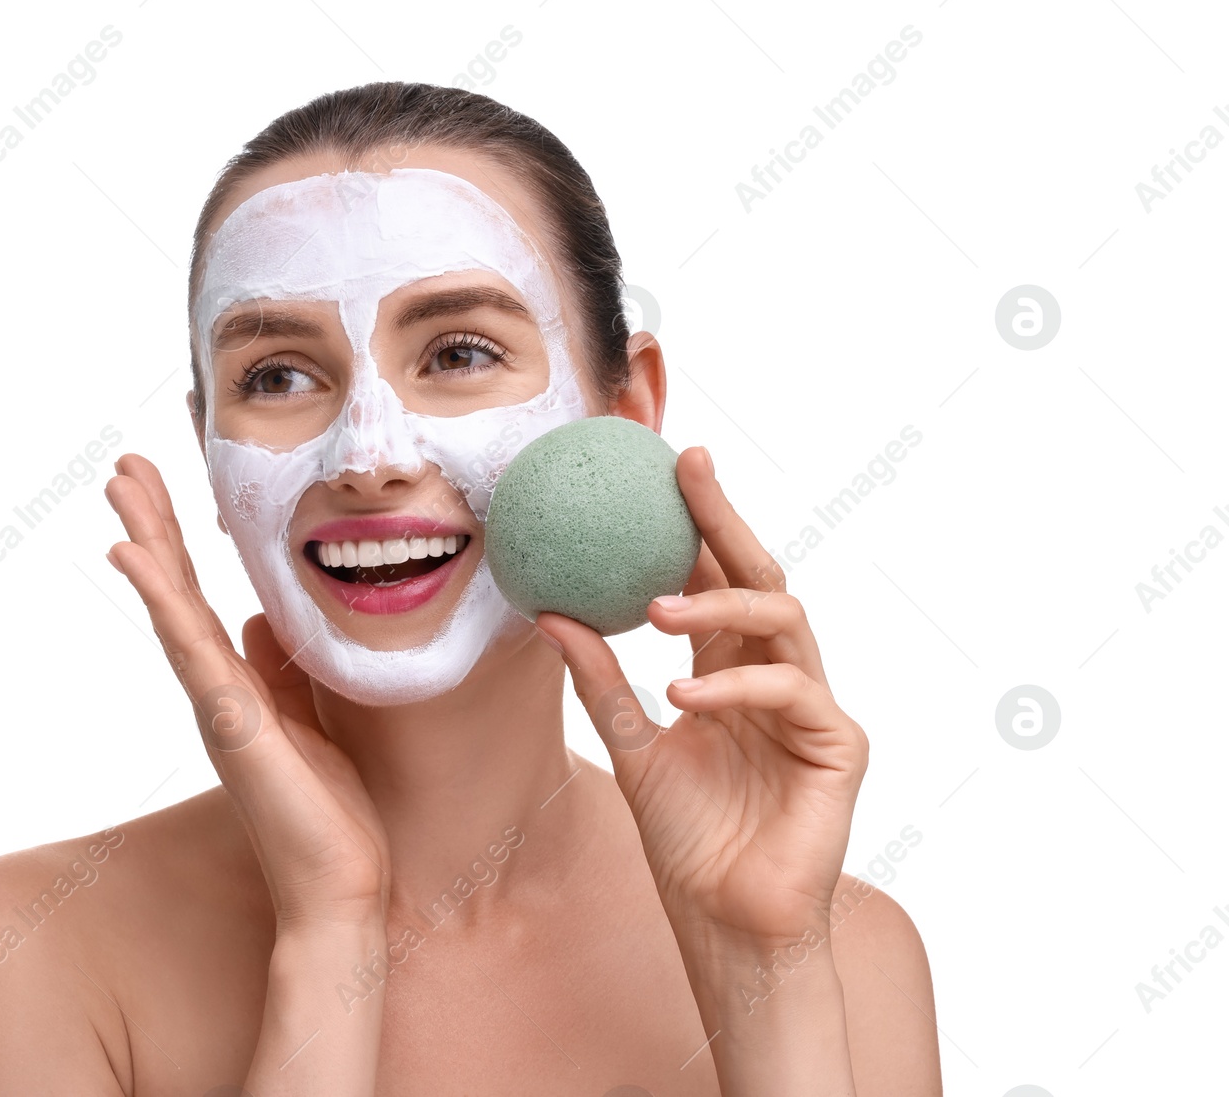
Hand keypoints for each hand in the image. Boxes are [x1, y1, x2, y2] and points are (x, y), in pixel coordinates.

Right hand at [104, 453, 390, 930]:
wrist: (341, 885)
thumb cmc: (332, 811)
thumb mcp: (310, 719)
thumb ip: (280, 670)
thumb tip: (260, 620)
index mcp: (236, 687)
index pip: (200, 597)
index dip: (178, 540)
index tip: (161, 482)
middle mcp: (216, 690)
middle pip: (175, 590)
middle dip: (152, 524)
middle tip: (124, 464)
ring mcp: (216, 704)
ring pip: (172, 606)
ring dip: (146, 541)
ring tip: (120, 484)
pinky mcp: (229, 721)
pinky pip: (188, 648)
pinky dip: (158, 597)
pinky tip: (131, 555)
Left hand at [537, 446, 867, 947]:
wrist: (727, 925)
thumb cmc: (689, 842)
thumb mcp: (632, 746)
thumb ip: (602, 680)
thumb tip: (550, 613)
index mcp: (730, 671)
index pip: (715, 580)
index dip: (693, 523)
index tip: (661, 466)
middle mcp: (775, 676)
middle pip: (759, 577)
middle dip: (725, 518)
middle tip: (688, 470)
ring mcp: (812, 708)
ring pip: (783, 620)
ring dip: (720, 605)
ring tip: (656, 608)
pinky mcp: (840, 745)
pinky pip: (791, 692)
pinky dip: (736, 687)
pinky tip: (686, 694)